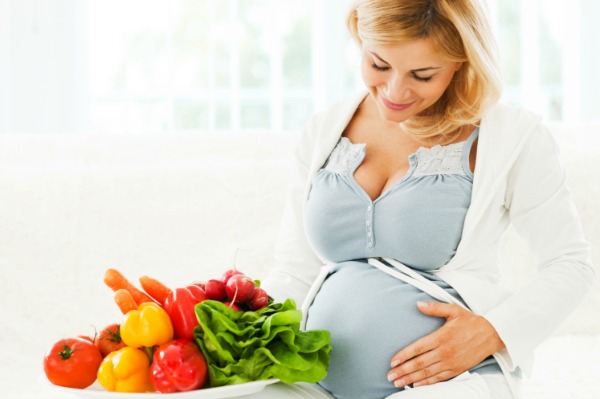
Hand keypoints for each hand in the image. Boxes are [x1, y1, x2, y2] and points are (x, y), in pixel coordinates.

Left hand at [387, 301, 504, 387]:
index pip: (417, 348)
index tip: (392, 361)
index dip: (403, 356)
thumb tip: (418, 304)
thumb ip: (434, 308)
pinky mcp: (457, 370)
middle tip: (390, 376)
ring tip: (398, 382)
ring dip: (411, 379)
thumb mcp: (453, 310)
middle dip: (403, 371)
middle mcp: (444, 352)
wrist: (492, 334)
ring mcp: (451, 363)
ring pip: (427, 373)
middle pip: (419, 363)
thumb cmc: (471, 321)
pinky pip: (439, 379)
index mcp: (441, 337)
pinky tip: (416, 385)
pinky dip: (427, 383)